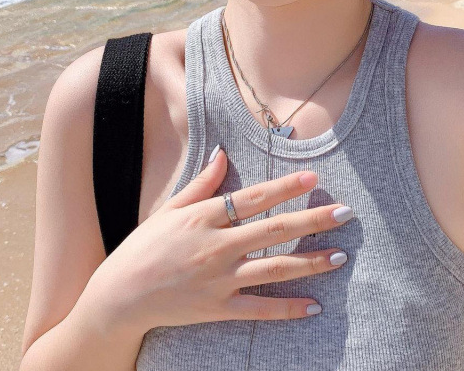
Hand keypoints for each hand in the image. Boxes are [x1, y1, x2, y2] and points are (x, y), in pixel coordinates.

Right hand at [86, 146, 352, 335]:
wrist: (119, 298)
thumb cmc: (143, 248)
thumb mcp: (169, 209)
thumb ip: (201, 184)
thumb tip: (223, 154)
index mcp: (204, 217)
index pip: (253, 198)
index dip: (285, 187)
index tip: (313, 177)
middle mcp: (216, 247)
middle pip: (274, 230)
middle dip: (312, 220)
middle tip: (345, 212)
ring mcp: (219, 280)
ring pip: (274, 269)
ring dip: (310, 261)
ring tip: (339, 254)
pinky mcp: (218, 308)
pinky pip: (260, 309)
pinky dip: (288, 308)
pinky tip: (315, 304)